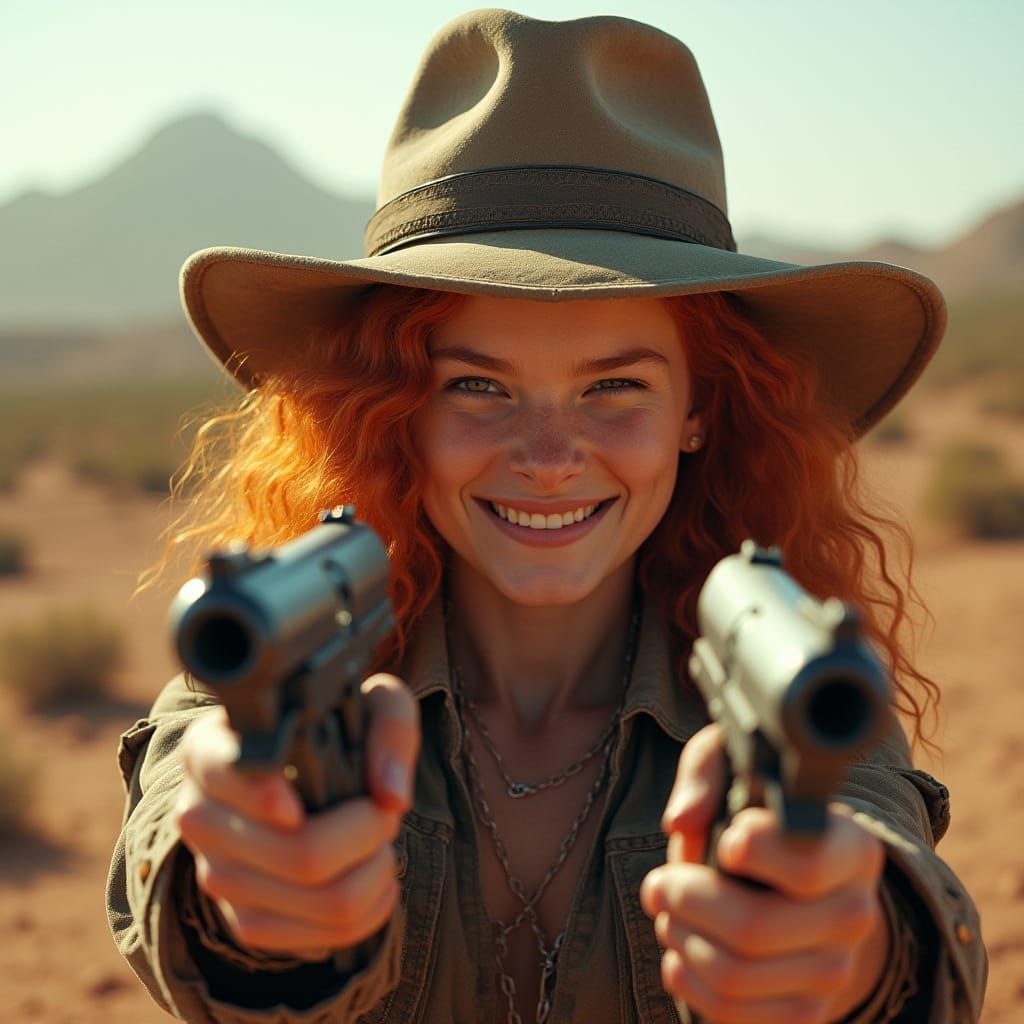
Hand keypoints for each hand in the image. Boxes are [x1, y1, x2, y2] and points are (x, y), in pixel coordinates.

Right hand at [175, 672, 419, 958]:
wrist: (304, 779)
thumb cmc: (331, 731)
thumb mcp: (366, 704)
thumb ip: (389, 727)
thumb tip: (391, 798)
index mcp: (210, 748)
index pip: (223, 773)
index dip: (264, 796)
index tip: (301, 805)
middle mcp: (200, 814)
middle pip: (300, 853)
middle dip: (368, 832)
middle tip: (382, 809)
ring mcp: (217, 874)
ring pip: (323, 900)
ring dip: (376, 870)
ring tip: (380, 838)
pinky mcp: (245, 920)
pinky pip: (323, 937)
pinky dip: (370, 908)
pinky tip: (375, 875)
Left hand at [640, 724, 890, 1023]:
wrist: (804, 882)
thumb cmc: (759, 812)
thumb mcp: (737, 764)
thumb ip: (704, 773)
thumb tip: (681, 820)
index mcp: (851, 849)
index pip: (807, 864)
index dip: (754, 853)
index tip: (725, 841)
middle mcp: (855, 914)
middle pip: (756, 927)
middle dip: (687, 902)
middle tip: (659, 883)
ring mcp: (834, 971)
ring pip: (737, 975)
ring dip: (682, 942)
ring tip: (666, 913)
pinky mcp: (805, 1012)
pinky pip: (734, 1015)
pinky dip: (690, 984)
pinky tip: (679, 952)